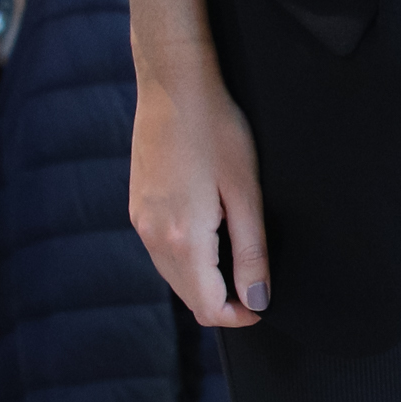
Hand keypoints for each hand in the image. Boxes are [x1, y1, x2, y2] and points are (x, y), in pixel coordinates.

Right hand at [124, 0, 268, 324]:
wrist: (174, 86)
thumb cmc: (217, 130)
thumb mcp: (246, 192)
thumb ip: (250, 252)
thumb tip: (258, 299)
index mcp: (182, 240)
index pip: (208, 306)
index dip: (240, 315)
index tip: (263, 305)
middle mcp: (153, 238)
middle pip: (188, 297)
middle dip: (222, 302)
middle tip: (256, 286)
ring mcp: (140, 222)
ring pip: (173, 276)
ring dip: (204, 282)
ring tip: (237, 262)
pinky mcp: (137, 207)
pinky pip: (161, 252)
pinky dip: (186, 260)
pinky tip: (209, 237)